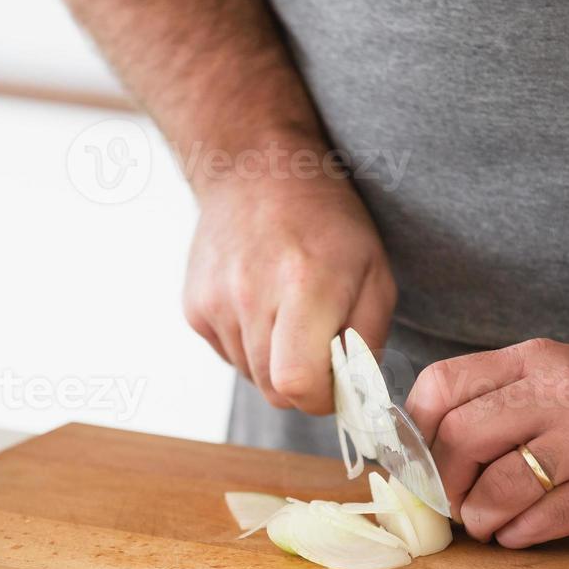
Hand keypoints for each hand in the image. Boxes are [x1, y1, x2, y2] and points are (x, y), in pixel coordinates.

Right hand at [183, 169, 395, 413]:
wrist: (257, 171)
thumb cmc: (326, 223)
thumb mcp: (375, 272)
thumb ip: (368, 341)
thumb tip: (352, 394)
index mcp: (304, 285)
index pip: (298, 384)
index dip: (321, 396)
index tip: (336, 378)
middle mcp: (251, 295)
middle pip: (273, 390)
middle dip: (302, 383)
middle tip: (319, 346)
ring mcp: (215, 302)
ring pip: (250, 375)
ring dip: (275, 361)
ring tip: (287, 314)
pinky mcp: (194, 307)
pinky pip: (228, 354)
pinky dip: (249, 344)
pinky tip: (260, 304)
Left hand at [405, 339, 568, 547]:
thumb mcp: (564, 374)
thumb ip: (504, 399)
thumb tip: (429, 448)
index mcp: (536, 361)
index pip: (442, 386)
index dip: (415, 432)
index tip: (417, 463)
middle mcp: (560, 393)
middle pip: (460, 439)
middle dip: (443, 484)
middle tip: (452, 504)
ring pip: (496, 487)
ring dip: (478, 518)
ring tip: (489, 524)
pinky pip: (542, 520)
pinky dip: (518, 535)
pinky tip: (523, 533)